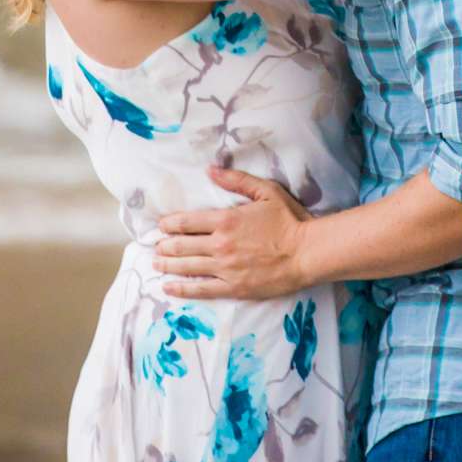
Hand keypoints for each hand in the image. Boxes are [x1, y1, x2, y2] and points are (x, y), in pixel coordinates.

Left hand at [155, 166, 311, 300]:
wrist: (306, 254)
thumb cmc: (289, 220)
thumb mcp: (266, 191)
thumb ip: (237, 180)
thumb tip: (211, 170)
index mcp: (226, 220)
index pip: (187, 222)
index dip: (170, 224)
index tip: (161, 226)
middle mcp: (221, 245)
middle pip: (182, 246)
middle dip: (165, 246)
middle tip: (154, 246)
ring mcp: (225, 269)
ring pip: (188, 267)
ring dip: (168, 265)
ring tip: (155, 263)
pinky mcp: (233, 288)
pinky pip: (201, 290)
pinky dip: (182, 288)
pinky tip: (169, 286)